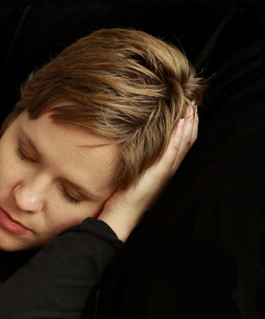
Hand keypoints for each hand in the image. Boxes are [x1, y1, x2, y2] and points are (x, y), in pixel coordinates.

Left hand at [98, 103, 198, 241]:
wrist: (123, 214)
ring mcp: (167, 171)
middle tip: (194, 103)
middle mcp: (172, 169)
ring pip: (184, 144)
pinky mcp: (159, 172)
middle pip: (188, 142)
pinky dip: (178, 137)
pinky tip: (181, 124)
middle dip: (192, 122)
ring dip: (189, 125)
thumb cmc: (127, 196)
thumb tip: (141, 147)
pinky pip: (172, 152)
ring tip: (191, 108)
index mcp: (168, 169)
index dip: (189, 127)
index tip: (190, 111)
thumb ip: (144, 161)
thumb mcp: (138, 174)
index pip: (184, 144)